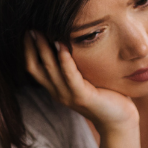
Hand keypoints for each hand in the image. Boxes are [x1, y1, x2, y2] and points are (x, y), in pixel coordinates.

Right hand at [24, 32, 138, 133]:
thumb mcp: (85, 78)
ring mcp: (68, 95)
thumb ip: (76, 65)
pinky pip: (70, 76)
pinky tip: (62, 45)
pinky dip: (65, 60)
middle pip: (35, 68)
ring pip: (50, 70)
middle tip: (30, 27)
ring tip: (41, 32)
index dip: (27, 50)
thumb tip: (71, 39)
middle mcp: (58, 92)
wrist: (119, 120)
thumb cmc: (105, 95)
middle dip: (31, 47)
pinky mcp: (82, 96)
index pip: (33, 67)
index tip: (27, 30)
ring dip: (44, 49)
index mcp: (56, 87)